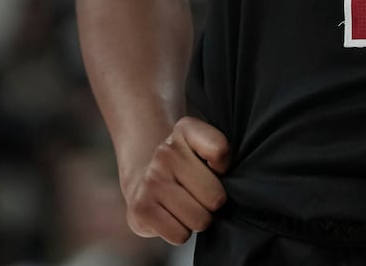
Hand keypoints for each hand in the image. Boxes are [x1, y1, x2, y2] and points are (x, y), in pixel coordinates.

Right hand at [121, 116, 231, 244]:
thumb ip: (221, 153)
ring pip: (199, 220)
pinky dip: (179, 232)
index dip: (225, 167)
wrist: (143, 177)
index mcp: (185, 130)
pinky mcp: (140, 208)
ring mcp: (150, 180)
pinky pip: (180, 236)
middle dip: (212, 203)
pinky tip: (171, 216)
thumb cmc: (186, 167)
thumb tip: (223, 181)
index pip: (220, 150)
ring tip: (184, 206)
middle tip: (199, 195)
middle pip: (215, 197)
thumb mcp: (205, 146)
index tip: (214, 167)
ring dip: (196, 219)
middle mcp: (165, 152)